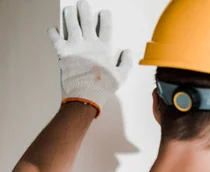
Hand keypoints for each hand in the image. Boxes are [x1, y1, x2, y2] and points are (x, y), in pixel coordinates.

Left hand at [47, 0, 132, 116]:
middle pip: (86, 20)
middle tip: (82, 3)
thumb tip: (128, 52)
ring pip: (71, 24)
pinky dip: (53, 32)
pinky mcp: (63, 52)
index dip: (105, 17)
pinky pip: (55, 38)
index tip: (104, 12)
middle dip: (84, 9)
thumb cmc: (102, 87)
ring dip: (70, 15)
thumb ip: (126, 62)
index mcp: (104, 48)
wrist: (85, 95)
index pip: (105, 27)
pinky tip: (53, 29)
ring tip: (70, 10)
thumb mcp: (121, 76)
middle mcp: (89, 43)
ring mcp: (75, 46)